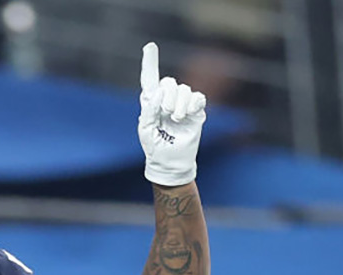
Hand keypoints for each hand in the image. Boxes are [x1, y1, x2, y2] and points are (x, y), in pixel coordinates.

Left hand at [138, 42, 206, 186]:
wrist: (170, 161)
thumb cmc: (154, 146)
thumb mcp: (145, 128)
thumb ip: (148, 108)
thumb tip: (159, 93)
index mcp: (152, 101)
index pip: (150, 78)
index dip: (150, 62)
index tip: (150, 46)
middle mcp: (168, 99)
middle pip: (169, 82)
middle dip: (167, 97)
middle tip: (166, 113)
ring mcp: (183, 104)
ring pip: (184, 89)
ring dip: (179, 104)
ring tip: (175, 119)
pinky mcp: (196, 111)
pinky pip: (198, 98)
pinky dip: (192, 105)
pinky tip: (186, 116)